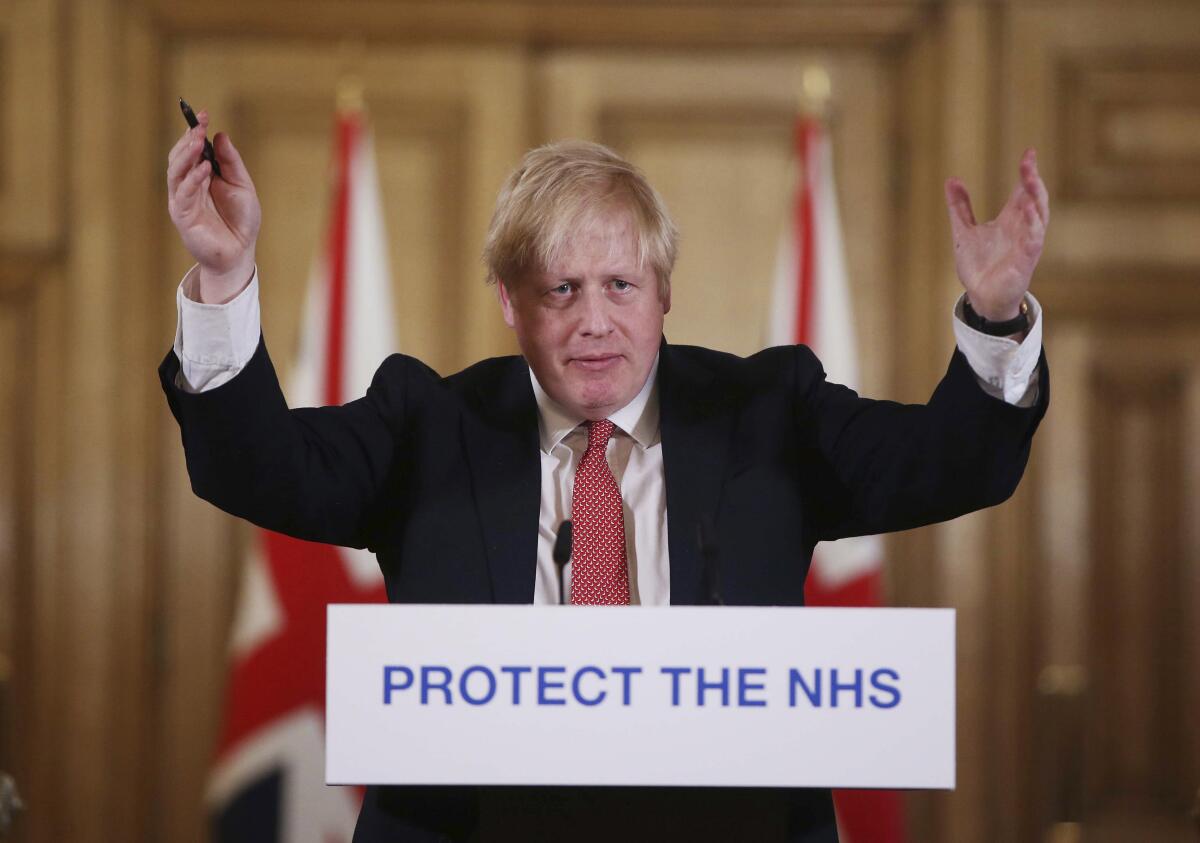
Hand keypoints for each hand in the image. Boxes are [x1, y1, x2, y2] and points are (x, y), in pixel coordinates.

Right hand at [166, 109, 261, 302]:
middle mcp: (188, 186)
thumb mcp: (242, 185)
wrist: (240, 252)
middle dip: (188, 139)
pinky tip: (203, 168)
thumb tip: (220, 135)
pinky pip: (184, 193)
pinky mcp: (183, 216)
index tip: (203, 114)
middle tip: (199, 124)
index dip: (195, 131)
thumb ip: (230, 162)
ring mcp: (183, 200)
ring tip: (196, 140)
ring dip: (186, 155)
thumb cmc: (241, 220)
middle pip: (180, 157)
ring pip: (176, 172)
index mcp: (200, 176)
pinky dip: (192, 179)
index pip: (191, 149)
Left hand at [944, 148, 1048, 320]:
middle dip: (1033, 180)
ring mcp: (1026, 244)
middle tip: (1028, 162)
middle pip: (1034, 198)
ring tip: (1030, 180)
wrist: (980, 296)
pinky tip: (1030, 211)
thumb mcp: (963, 231)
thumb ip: (960, 206)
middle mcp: (1023, 228)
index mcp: (1011, 219)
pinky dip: (1033, 226)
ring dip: (1036, 198)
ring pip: (1039, 216)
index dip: (1027, 172)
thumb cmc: (978, 265)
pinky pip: (1034, 240)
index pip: (1023, 190)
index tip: (1029, 152)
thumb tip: (952, 180)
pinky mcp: (1025, 260)